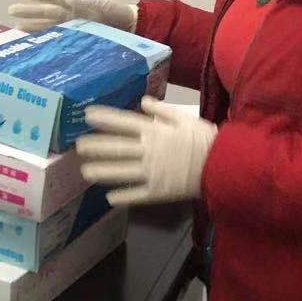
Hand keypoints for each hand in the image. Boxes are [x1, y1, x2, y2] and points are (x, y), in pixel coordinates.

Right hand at [8, 0, 137, 33]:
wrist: (129, 28)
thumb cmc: (116, 13)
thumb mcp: (101, 5)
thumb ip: (85, 2)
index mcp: (74, 4)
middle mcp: (70, 16)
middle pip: (45, 14)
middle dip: (29, 13)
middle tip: (10, 12)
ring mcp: (72, 29)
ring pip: (48, 27)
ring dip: (33, 28)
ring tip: (16, 29)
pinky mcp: (76, 41)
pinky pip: (58, 42)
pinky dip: (47, 44)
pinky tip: (36, 47)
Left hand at [77, 98, 217, 206]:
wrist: (224, 165)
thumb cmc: (206, 140)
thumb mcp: (186, 119)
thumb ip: (163, 111)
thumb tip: (144, 102)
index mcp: (156, 131)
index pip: (124, 122)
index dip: (105, 118)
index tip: (87, 115)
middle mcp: (149, 151)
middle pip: (117, 148)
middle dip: (95, 146)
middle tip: (77, 146)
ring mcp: (152, 173)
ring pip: (121, 172)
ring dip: (102, 171)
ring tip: (85, 172)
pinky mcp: (159, 191)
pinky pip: (137, 195)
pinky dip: (123, 196)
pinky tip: (109, 198)